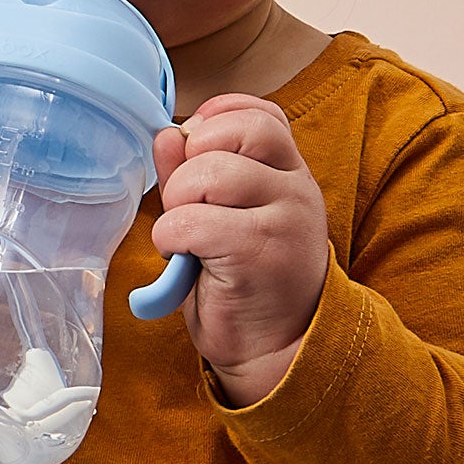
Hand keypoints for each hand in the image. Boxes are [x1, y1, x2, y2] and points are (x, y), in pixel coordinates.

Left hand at [150, 94, 330, 406]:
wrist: (275, 350)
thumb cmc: (243, 282)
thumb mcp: (220, 217)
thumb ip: (192, 174)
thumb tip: (167, 134)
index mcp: (290, 173)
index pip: (261, 113)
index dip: (216, 119)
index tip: (194, 152)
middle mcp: (296, 189)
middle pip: (231, 133)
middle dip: (189, 166)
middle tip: (187, 205)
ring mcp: (285, 219)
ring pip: (209, 174)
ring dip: (178, 204)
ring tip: (185, 236)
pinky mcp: (261, 253)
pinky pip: (193, 222)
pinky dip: (171, 237)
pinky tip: (182, 258)